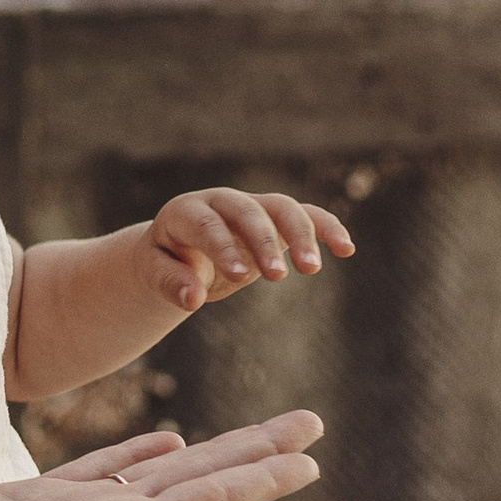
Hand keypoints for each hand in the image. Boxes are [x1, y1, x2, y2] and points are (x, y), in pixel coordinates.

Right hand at [0, 416, 322, 500]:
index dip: (260, 477)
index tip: (311, 456)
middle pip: (199, 482)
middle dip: (256, 454)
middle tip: (310, 423)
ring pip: (159, 474)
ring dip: (210, 453)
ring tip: (256, 435)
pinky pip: (104, 470)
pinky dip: (139, 454)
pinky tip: (166, 442)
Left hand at [144, 187, 352, 320]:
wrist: (178, 247)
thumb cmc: (164, 260)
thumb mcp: (154, 272)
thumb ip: (170, 283)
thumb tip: (191, 299)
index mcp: (186, 211)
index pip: (207, 225)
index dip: (222, 247)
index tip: (237, 275)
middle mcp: (222, 201)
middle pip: (249, 213)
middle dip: (264, 242)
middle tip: (277, 276)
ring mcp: (252, 207)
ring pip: (283, 209)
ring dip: (301, 235)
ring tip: (312, 270)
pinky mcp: (276, 218)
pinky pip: (307, 215)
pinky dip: (326, 228)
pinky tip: (346, 249)